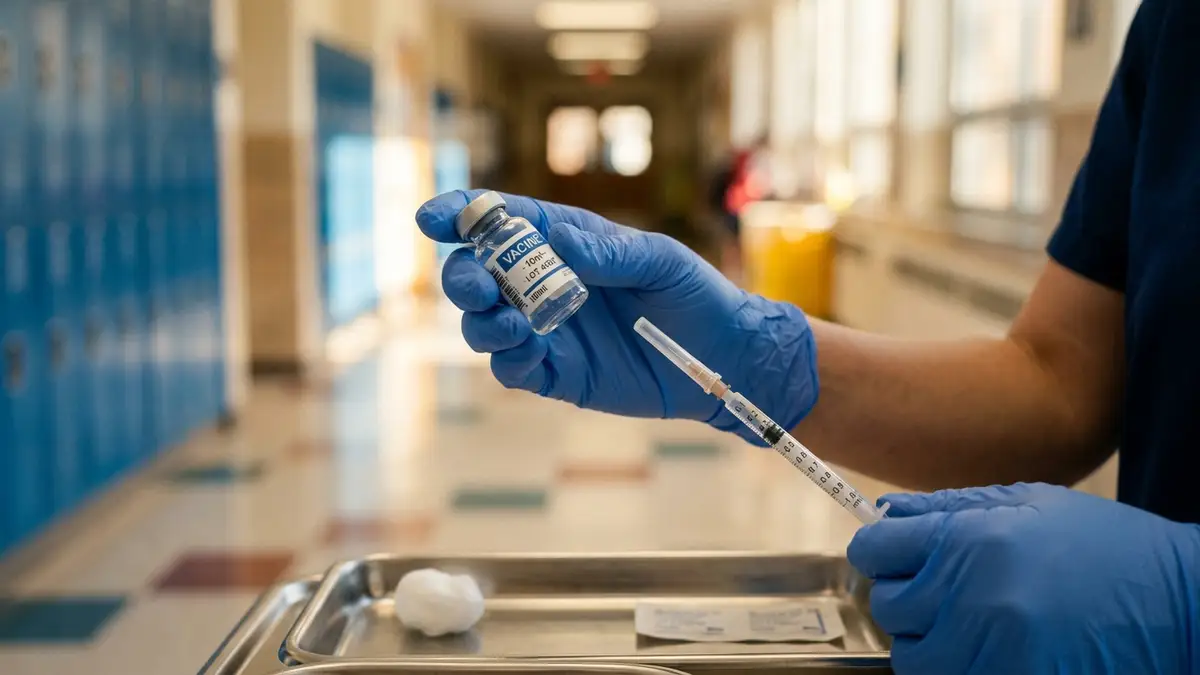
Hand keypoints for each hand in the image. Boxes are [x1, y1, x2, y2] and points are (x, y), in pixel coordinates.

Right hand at [415, 190, 817, 442]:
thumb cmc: (695, 295)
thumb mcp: (659, 260)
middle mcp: (546, 284)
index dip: (460, 215)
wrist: (725, 358)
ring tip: (510, 323)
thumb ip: (606, 251)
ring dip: (481, 322)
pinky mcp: (557, 374)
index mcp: (566, 243)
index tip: (431, 218)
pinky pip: (512, 368)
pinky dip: (506, 359)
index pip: (501, 221)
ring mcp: (547, 331)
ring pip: (485, 324)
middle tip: (476, 285)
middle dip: (462, 275)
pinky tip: (524, 350)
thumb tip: (555, 237)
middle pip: (478, 273)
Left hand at [848, 482, 1199, 674]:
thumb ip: (949, 508)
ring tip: (970, 623)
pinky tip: (991, 647)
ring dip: (930, 640)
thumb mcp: (1029, 504)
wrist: (1182, 605)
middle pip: (888, 605)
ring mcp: (990, 652)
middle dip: (907, 595)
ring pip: (913, 657)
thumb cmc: (1107, 548)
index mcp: (971, 540)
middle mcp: (972, 598)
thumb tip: (886, 513)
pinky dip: (960, 666)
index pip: (876, 549)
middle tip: (941, 589)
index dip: (880, 550)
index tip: (892, 554)